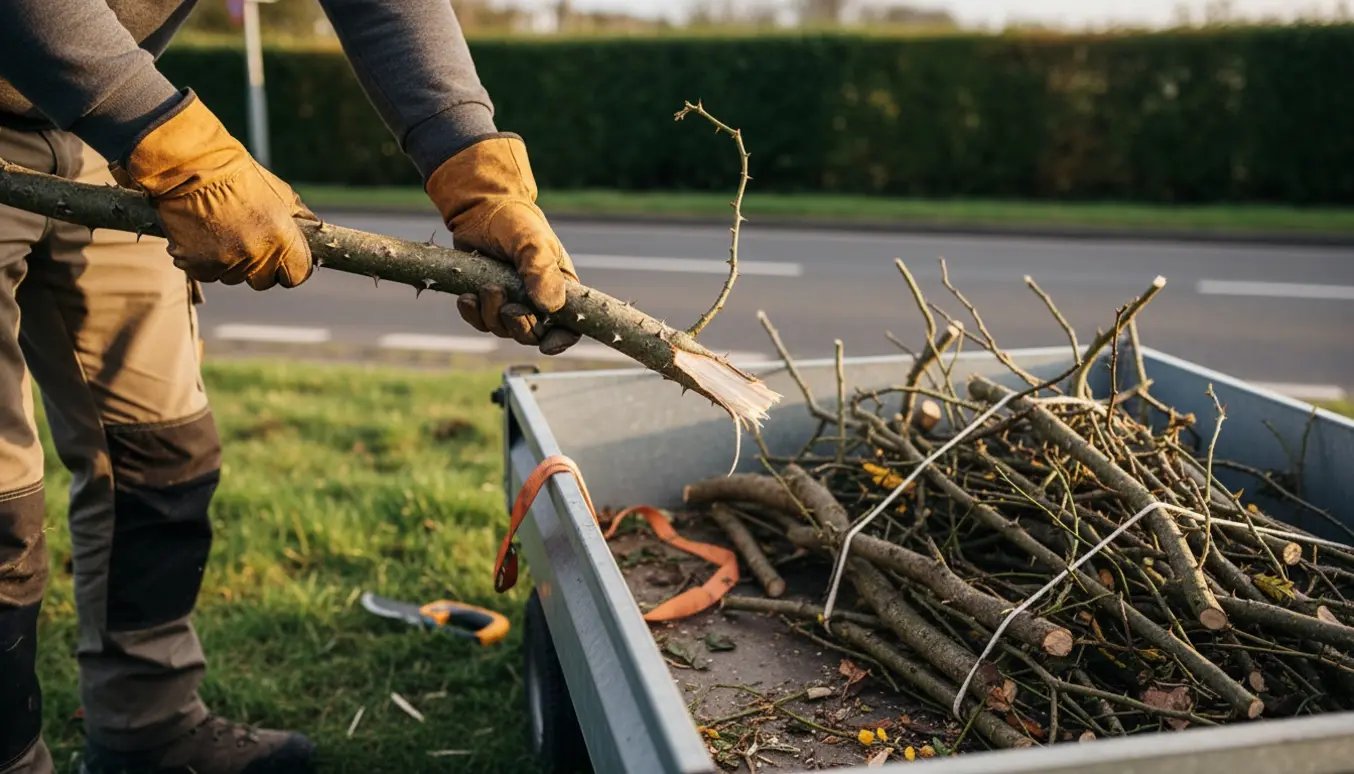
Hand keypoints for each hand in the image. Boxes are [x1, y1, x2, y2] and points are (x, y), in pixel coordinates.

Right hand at [113, 90, 314, 290]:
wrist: (192, 166)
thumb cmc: (239, 176)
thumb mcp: (281, 193)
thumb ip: (299, 219)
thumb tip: (316, 230)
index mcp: (281, 239)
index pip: (297, 275)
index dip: (291, 268)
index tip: (284, 259)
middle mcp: (255, 255)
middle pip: (264, 281)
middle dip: (260, 267)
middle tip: (248, 241)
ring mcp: (225, 263)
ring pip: (234, 278)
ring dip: (231, 263)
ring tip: (221, 231)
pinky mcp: (196, 265)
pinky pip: (207, 274)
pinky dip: (204, 261)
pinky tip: (202, 236)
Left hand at [425, 135, 581, 354]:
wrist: (480, 208)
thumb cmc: (515, 222)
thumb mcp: (533, 243)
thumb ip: (542, 273)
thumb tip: (550, 308)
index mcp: (560, 288)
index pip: (570, 326)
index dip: (561, 340)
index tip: (547, 343)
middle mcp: (536, 300)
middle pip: (533, 335)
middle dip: (519, 326)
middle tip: (509, 306)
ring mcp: (510, 301)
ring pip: (503, 330)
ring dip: (492, 315)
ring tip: (487, 288)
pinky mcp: (485, 300)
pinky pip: (480, 322)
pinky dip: (472, 314)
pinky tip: (467, 297)